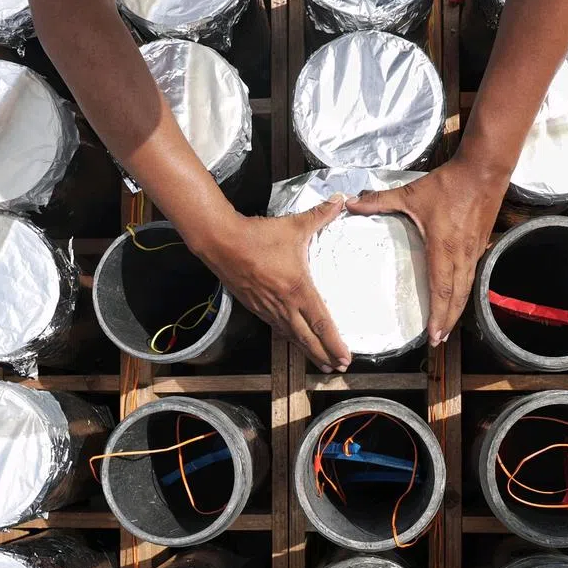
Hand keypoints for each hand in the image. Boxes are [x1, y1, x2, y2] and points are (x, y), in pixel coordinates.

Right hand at [194, 197, 352, 371]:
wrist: (222, 243)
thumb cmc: (258, 236)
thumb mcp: (293, 225)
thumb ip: (321, 215)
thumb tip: (341, 200)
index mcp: (298, 289)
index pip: (321, 323)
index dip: (334, 343)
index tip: (345, 357)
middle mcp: (284, 305)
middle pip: (307, 339)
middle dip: (324, 355)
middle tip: (337, 368)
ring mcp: (268, 309)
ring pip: (291, 337)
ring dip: (307, 351)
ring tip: (320, 362)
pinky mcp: (255, 307)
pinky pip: (276, 328)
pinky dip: (288, 338)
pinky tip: (293, 341)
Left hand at [347, 158, 508, 345]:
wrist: (483, 170)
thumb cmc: (447, 184)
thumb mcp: (410, 193)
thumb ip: (379, 201)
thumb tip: (351, 204)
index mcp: (443, 248)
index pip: (441, 290)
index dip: (438, 315)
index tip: (433, 335)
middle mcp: (461, 255)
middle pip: (457, 297)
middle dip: (448, 322)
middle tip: (438, 341)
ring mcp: (473, 251)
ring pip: (467, 289)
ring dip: (457, 310)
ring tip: (447, 328)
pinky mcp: (479, 245)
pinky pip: (472, 275)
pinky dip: (464, 292)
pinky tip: (457, 298)